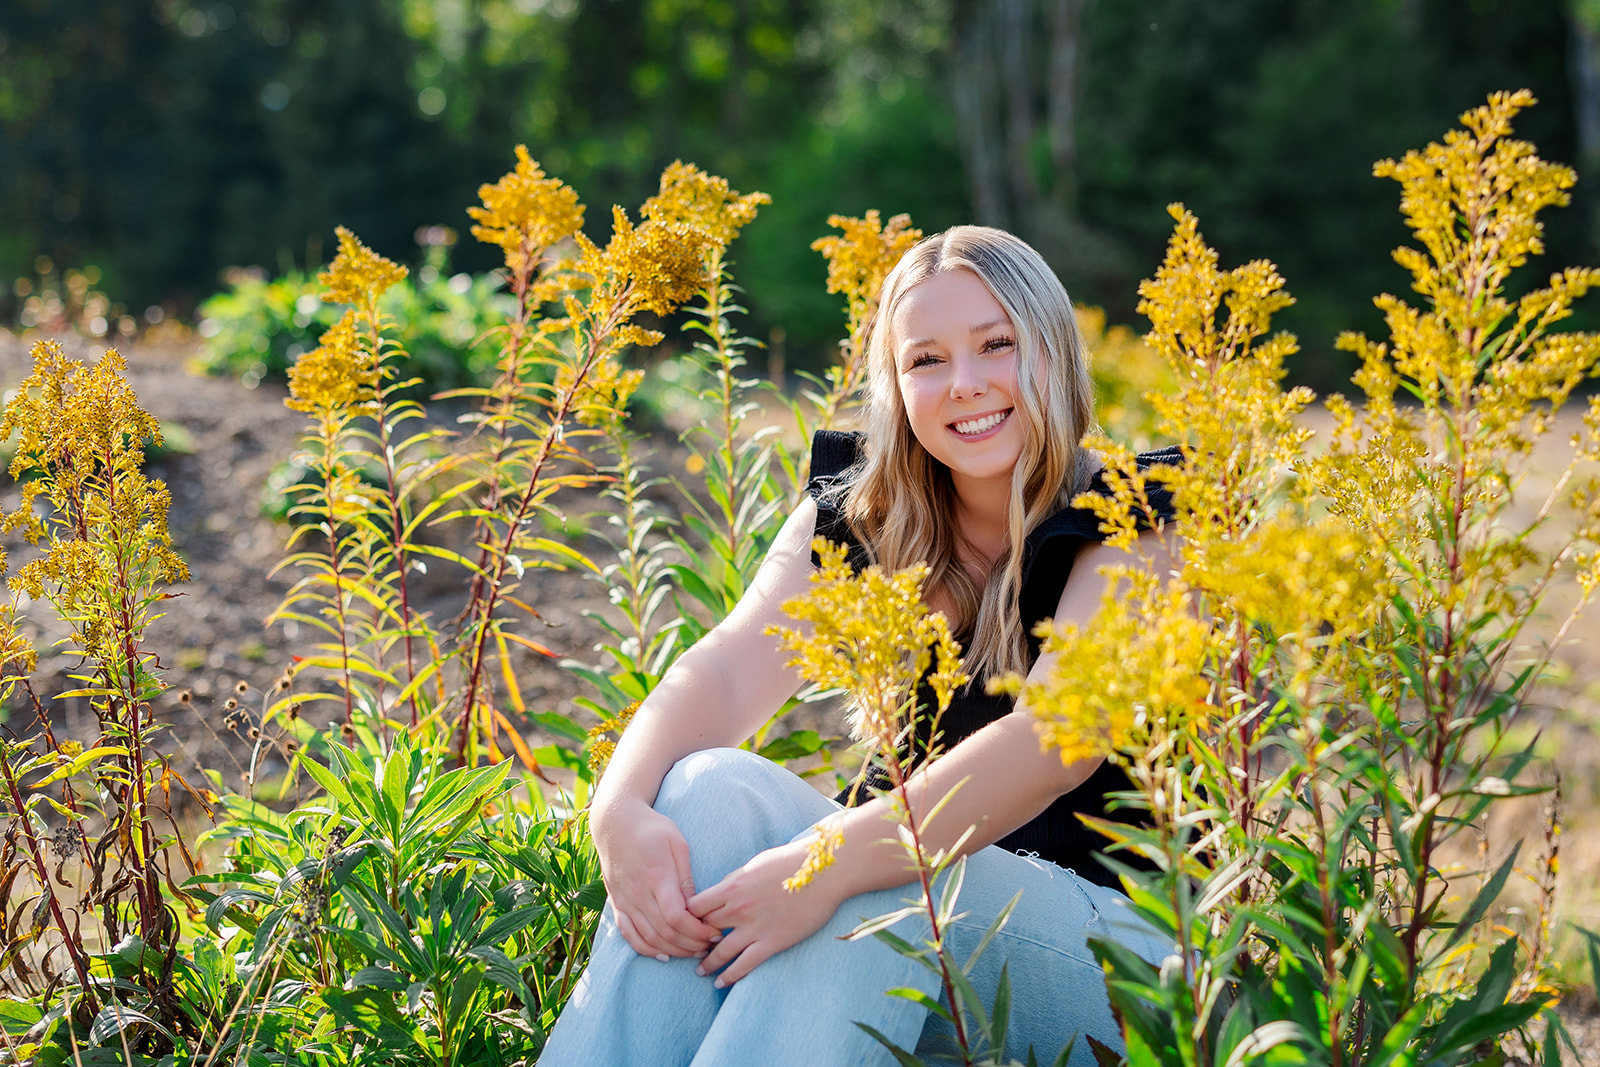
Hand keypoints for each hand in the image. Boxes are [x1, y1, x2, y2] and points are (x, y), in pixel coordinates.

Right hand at [592, 796, 722, 958]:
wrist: (615, 822)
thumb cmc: (651, 828)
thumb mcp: (677, 844)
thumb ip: (686, 877)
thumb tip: (697, 906)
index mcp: (657, 877)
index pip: (677, 917)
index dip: (698, 931)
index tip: (715, 932)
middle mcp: (638, 894)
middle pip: (665, 933)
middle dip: (691, 944)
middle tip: (710, 945)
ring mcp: (625, 901)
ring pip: (649, 939)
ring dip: (674, 950)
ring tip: (694, 951)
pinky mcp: (617, 904)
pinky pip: (629, 935)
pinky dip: (646, 949)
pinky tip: (664, 954)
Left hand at [687, 838, 844, 986]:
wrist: (824, 872)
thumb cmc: (790, 862)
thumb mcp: (754, 864)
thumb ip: (734, 880)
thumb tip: (722, 891)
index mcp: (731, 886)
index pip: (694, 907)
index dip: (686, 917)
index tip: (686, 924)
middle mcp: (738, 908)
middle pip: (703, 930)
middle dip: (694, 941)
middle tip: (689, 951)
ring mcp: (754, 927)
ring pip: (720, 952)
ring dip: (707, 964)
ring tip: (700, 972)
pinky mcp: (772, 942)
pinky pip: (744, 964)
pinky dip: (730, 976)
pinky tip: (720, 983)